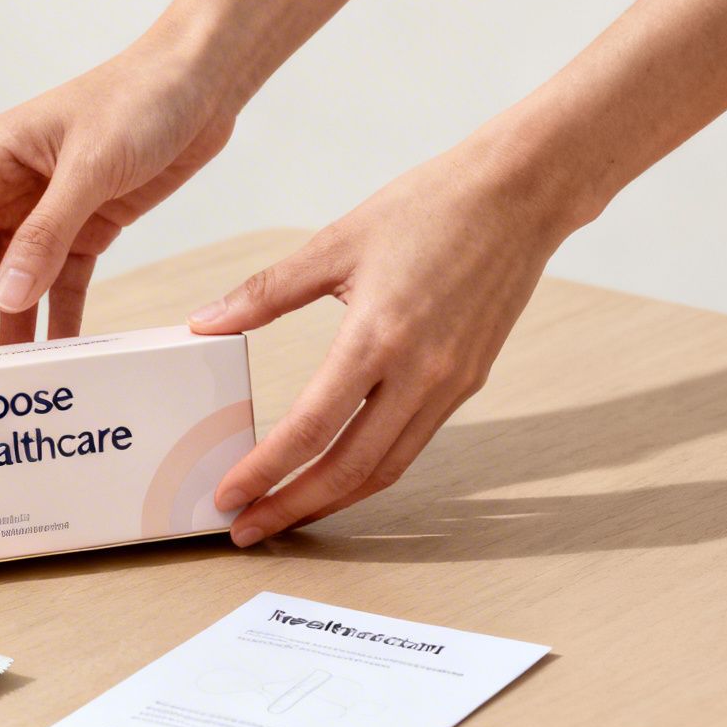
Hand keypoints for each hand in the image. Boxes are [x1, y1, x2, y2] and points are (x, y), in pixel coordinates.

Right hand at [0, 36, 241, 355]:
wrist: (203, 78)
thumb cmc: (142, 97)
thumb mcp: (92, 165)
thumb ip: (47, 233)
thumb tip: (5, 297)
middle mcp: (6, 186)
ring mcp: (45, 208)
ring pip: (11, 282)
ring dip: (5, 330)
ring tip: (0, 385)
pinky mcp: (86, 225)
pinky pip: (59, 282)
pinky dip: (56, 319)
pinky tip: (56, 358)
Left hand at [188, 137, 585, 545]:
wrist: (520, 195)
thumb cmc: (431, 207)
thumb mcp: (336, 242)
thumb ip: (266, 292)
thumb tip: (207, 322)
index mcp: (378, 336)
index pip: (310, 428)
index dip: (265, 471)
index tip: (229, 497)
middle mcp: (419, 374)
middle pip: (348, 469)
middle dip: (293, 507)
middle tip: (247, 530)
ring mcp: (449, 385)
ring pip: (385, 469)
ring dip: (332, 500)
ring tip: (285, 513)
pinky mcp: (467, 383)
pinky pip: (412, 445)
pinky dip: (370, 471)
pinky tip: (338, 473)